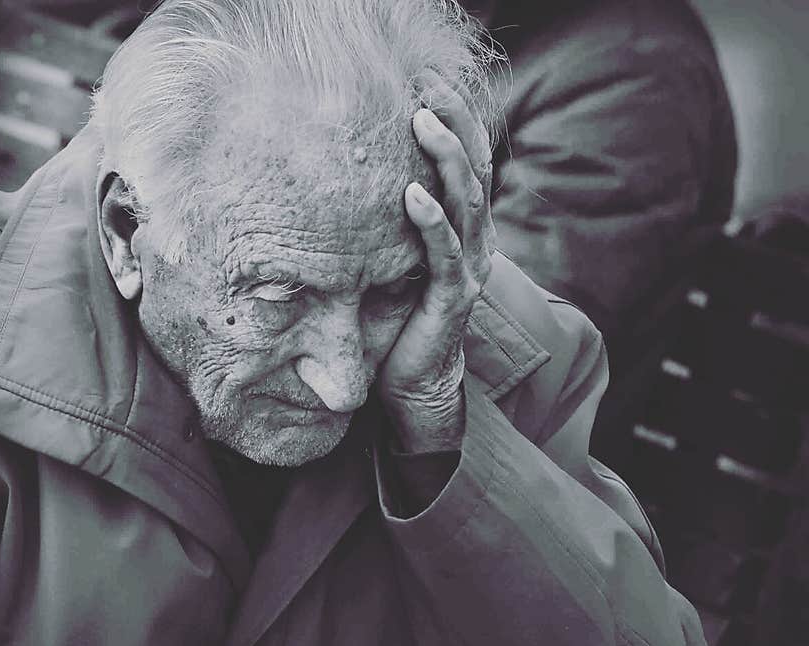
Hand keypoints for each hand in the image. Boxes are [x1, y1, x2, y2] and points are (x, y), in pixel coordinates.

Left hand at [377, 71, 495, 451]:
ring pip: (466, 202)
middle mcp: (476, 243)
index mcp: (467, 230)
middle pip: (474, 170)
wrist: (416, 384)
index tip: (427, 80)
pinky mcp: (453, 298)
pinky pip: (444, 253)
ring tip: (421, 122)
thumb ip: (392, 225)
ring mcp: (469, 270)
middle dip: (454, 122)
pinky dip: (430, 222)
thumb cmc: (401, 321)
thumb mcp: (398, 261)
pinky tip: (411, 196)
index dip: (456, 119)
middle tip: (426, 86)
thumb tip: (350, 181)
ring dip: (445, 159)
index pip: (469, 163)